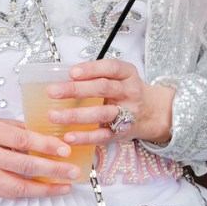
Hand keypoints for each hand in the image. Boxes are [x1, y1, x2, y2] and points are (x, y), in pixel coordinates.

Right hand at [0, 112, 79, 194]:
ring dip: (45, 189)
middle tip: (73, 171)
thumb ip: (11, 127)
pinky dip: (28, 193)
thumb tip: (38, 134)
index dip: (46, 146)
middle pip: (25, 166)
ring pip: (19, 187)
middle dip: (53, 170)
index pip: (23, 140)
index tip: (65, 149)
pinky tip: (43, 191)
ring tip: (64, 187)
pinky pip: (8, 193)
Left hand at [51, 56, 173, 145]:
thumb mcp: (120, 77)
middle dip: (76, 90)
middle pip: (103, 89)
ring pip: (101, 113)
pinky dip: (84, 137)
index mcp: (127, 74)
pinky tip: (69, 137)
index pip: (111, 68)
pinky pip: (102, 135)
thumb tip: (63, 77)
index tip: (71, 72)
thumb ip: (98, 75)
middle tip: (53, 92)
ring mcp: (126, 113)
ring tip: (54, 115)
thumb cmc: (127, 92)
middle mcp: (129, 92)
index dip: (91, 69)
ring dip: (76, 115)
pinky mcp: (121, 133)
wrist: (153, 113)